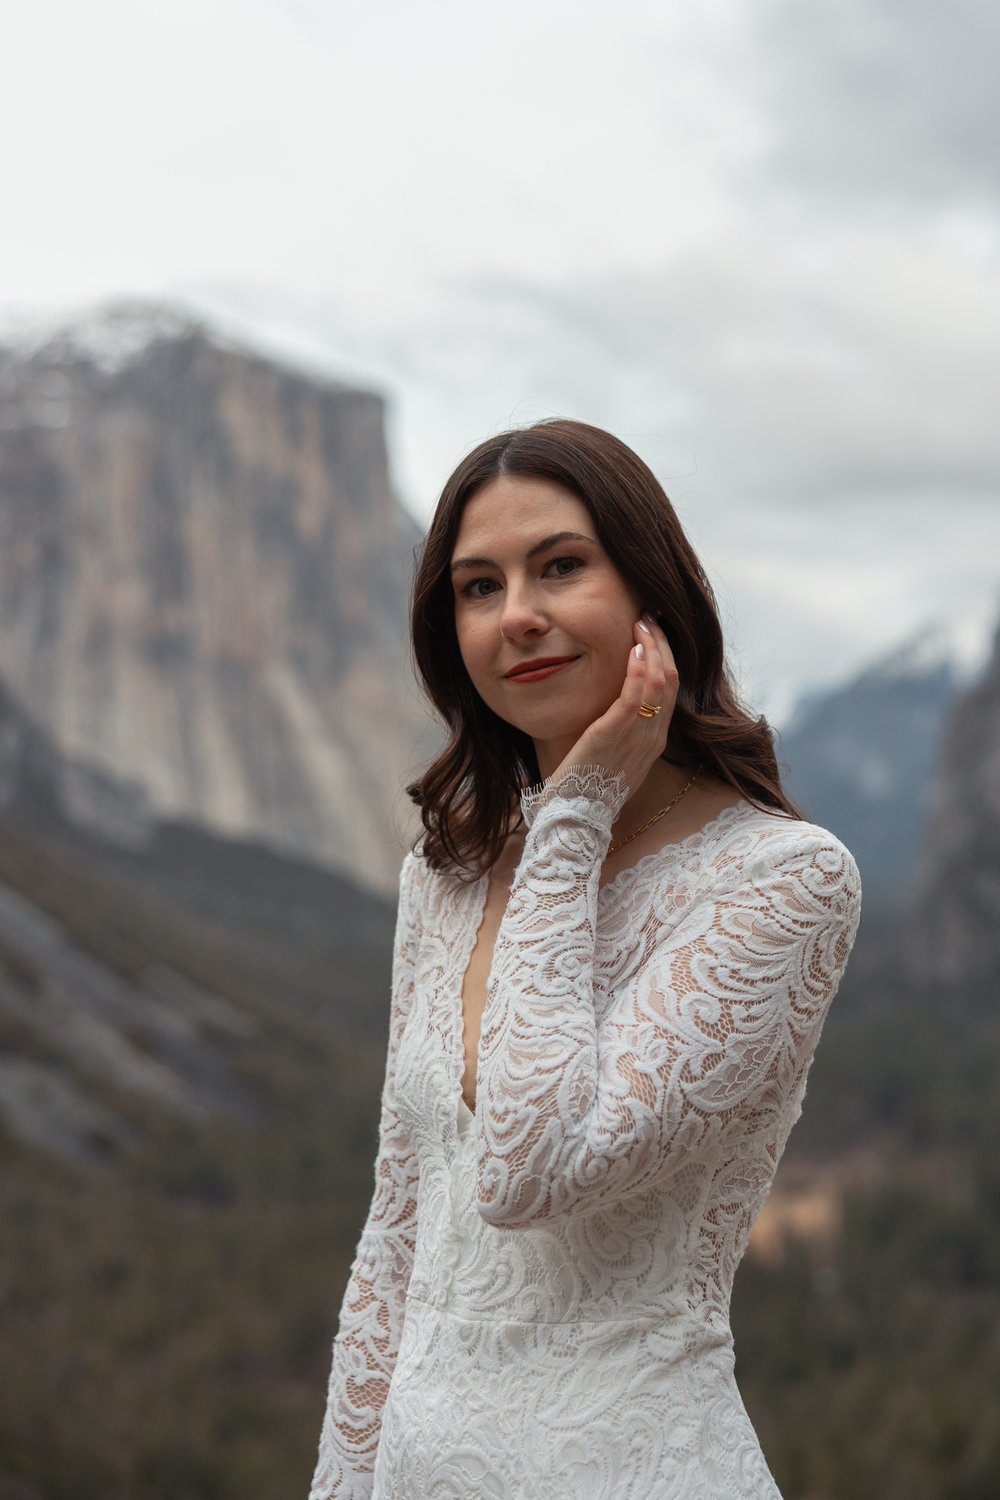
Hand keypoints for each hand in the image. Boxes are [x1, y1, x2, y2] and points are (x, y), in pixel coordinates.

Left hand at [550, 614, 678, 794]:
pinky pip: (636, 696)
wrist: (576, 815)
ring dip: (652, 649)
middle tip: (649, 619)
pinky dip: (637, 669)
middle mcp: (652, 738)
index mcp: (653, 742)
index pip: (670, 692)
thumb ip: (619, 732)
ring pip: (659, 683)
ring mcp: (637, 737)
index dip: (665, 659)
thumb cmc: (587, 787)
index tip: (653, 636)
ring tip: (641, 624)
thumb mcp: (612, 756)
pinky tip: (632, 650)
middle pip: (671, 682)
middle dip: (662, 646)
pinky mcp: (614, 734)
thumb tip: (612, 707)